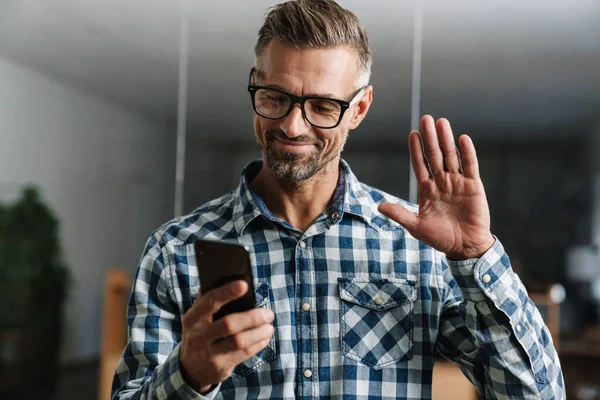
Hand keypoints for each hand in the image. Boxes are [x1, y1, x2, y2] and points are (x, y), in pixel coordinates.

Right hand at [179, 280, 274, 392]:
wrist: (191, 368)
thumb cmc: (201, 334)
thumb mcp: (197, 318)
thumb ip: (208, 301)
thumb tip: (227, 278)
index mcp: (193, 318)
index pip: (210, 302)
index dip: (227, 292)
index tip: (244, 285)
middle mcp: (198, 336)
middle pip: (229, 324)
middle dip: (252, 317)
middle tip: (268, 313)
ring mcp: (208, 353)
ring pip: (239, 341)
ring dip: (259, 332)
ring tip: (269, 326)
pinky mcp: (220, 367)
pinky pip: (243, 354)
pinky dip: (258, 344)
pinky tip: (265, 338)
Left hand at [378, 115, 494, 259]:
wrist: (465, 247)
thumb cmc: (440, 237)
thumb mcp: (416, 227)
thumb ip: (400, 214)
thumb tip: (379, 207)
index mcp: (427, 189)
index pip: (420, 164)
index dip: (416, 150)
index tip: (412, 134)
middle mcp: (442, 182)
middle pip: (434, 155)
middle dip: (430, 138)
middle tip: (425, 119)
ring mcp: (458, 183)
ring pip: (451, 156)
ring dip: (446, 140)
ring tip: (442, 122)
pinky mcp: (474, 186)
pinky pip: (470, 166)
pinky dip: (467, 153)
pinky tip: (463, 138)